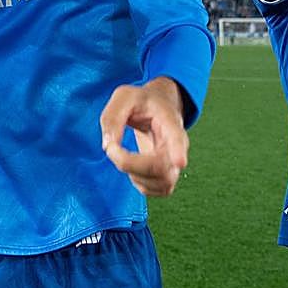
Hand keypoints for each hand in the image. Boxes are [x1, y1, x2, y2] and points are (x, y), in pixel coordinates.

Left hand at [100, 77, 188, 196]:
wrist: (156, 107)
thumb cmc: (140, 101)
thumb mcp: (123, 96)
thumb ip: (113, 117)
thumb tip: (108, 146)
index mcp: (170, 121)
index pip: (177, 137)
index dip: (178, 151)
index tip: (180, 162)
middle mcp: (178, 146)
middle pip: (163, 168)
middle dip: (131, 163)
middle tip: (111, 147)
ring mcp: (175, 164)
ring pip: (160, 184)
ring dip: (132, 173)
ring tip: (121, 152)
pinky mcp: (166, 178)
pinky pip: (152, 190)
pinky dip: (136, 181)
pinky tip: (131, 163)